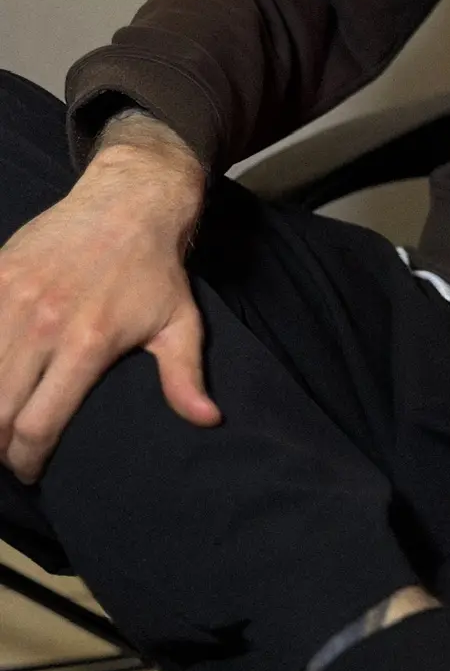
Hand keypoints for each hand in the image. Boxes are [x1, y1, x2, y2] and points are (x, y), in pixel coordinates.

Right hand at [0, 112, 218, 482]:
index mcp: (87, 343)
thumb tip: (208, 420)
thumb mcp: (179, 322)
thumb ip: (183, 376)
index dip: (28, 460)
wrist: (130, 199)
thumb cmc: (156, 270)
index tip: (32, 471)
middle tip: (7, 454)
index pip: (38, 425)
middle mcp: (44, 324)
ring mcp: (13, 298)